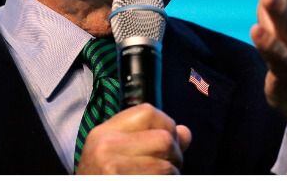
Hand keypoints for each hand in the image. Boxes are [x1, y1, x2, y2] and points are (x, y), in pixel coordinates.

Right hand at [76, 103, 191, 173]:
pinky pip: (160, 179)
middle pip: (164, 139)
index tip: (168, 141)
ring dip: (172, 174)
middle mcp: (105, 148)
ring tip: (159, 177)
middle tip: (169, 165)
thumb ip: (150, 137)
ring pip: (167, 166)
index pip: (149, 112)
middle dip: (176, 154)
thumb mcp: (115, 152)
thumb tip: (184, 132)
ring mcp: (112, 169)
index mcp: (104, 133)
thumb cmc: (102, 176)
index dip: (167, 125)